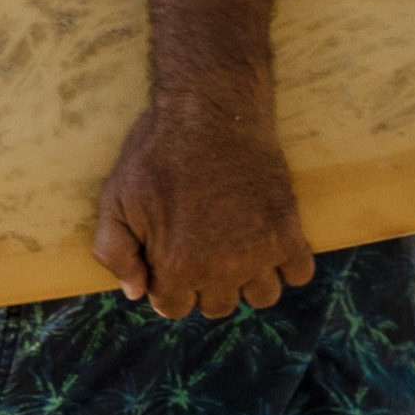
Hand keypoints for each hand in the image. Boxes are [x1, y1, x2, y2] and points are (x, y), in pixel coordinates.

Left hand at [90, 102, 316, 320]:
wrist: (210, 108)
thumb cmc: (158, 151)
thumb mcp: (117, 198)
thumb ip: (115, 252)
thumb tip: (134, 292)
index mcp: (177, 266)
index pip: (174, 307)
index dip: (167, 283)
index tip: (171, 258)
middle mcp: (221, 269)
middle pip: (217, 305)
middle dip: (205, 283)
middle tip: (203, 246)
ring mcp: (259, 252)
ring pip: (261, 296)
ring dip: (248, 279)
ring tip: (238, 246)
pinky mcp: (288, 230)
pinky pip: (299, 273)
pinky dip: (288, 264)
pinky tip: (270, 240)